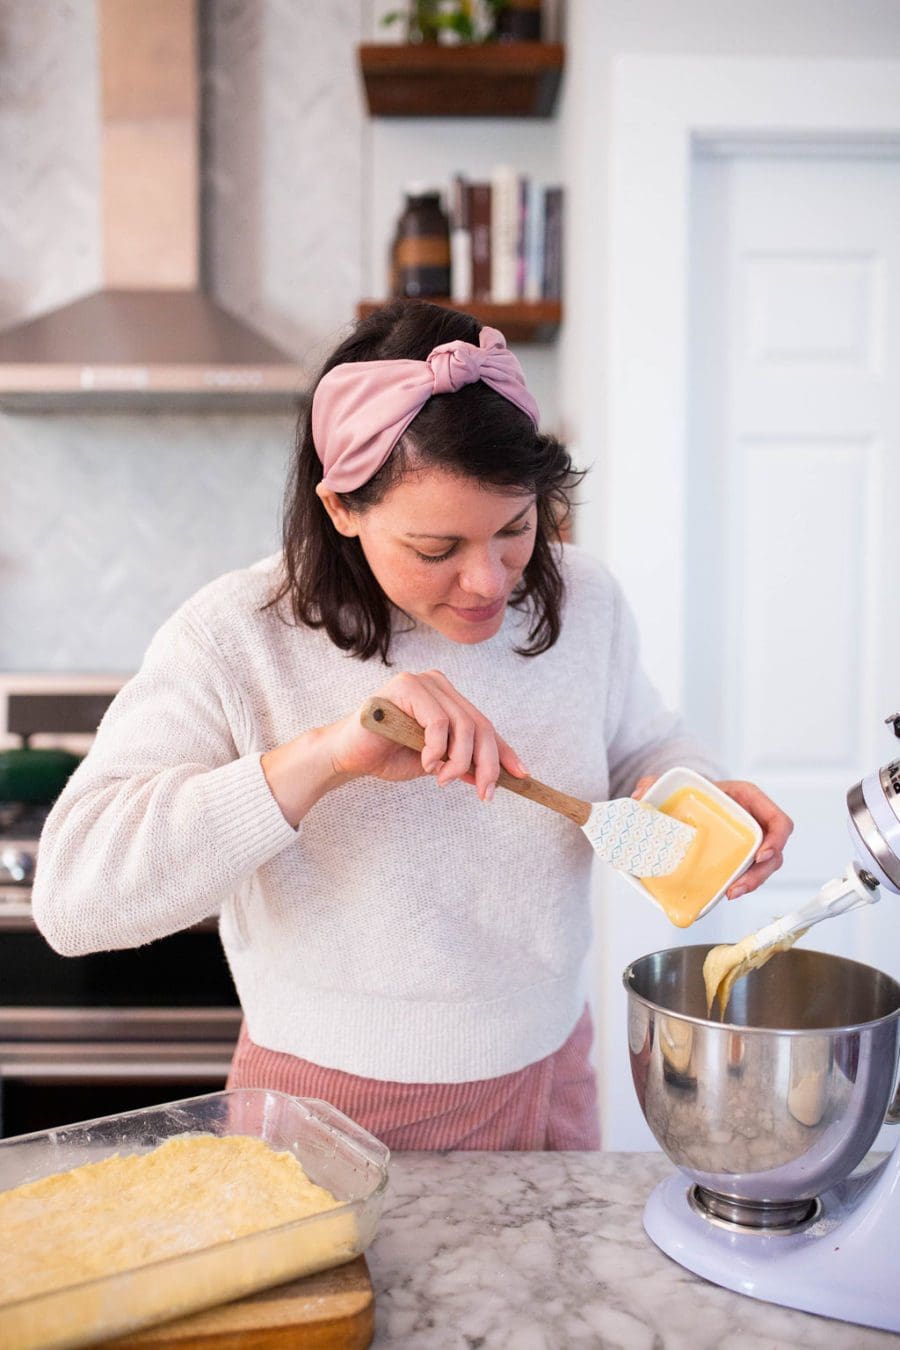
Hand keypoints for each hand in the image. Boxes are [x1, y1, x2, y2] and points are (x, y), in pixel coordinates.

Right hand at [328, 669, 527, 801]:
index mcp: (447, 697)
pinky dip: (437, 749)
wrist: (348, 755)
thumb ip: (462, 762)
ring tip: (442, 779)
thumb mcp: (435, 763)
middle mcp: (438, 684)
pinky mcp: (406, 686)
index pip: (484, 724)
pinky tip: (426, 763)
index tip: (521, 776)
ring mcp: (423, 682)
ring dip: (459, 761)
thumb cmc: (388, 755)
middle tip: (483, 792)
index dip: (505, 751)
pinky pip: (438, 722)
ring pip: (463, 725)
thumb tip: (494, 775)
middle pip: (479, 725)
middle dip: (486, 764)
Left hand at [631, 775, 792, 898]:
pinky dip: (741, 885)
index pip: (778, 820)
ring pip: (765, 867)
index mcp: (747, 799)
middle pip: (775, 850)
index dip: (777, 839)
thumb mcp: (672, 784)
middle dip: (761, 872)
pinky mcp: (739, 858)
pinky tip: (724, 892)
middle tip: (739, 886)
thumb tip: (639, 795)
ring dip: (752, 883)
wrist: (683, 805)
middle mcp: (754, 822)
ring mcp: (749, 842)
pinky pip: (749, 873)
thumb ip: (654, 784)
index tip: (761, 854)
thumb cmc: (688, 792)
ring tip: (731, 892)